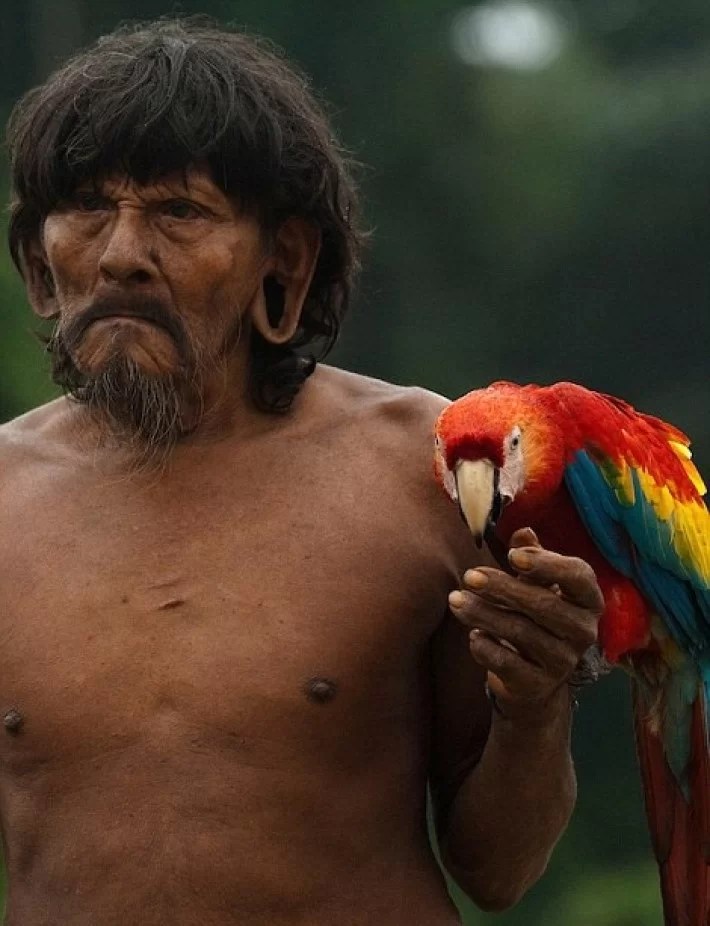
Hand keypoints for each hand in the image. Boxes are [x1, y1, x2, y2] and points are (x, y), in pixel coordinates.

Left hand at [448, 528, 602, 716]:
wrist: (533, 678)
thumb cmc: (534, 616)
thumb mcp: (535, 583)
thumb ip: (530, 556)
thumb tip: (523, 531)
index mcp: (587, 599)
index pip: (579, 576)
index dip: (548, 564)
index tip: (512, 555)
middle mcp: (583, 631)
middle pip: (544, 604)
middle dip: (502, 588)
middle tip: (469, 576)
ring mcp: (564, 661)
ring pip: (521, 632)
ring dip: (483, 614)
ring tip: (456, 600)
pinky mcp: (539, 685)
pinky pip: (508, 664)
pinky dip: (486, 648)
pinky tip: (472, 636)